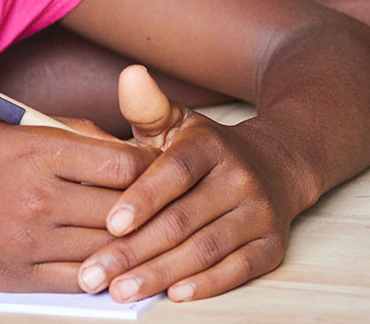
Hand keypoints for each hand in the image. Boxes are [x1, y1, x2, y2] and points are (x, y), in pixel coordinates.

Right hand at [0, 115, 154, 291]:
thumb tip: (112, 144)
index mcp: (36, 150)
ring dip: (131, 243)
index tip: (157, 166)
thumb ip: (64, 132)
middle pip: (121, 208)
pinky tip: (116, 266)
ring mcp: (29, 241)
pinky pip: (79, 281)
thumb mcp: (6, 125)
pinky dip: (104, 274)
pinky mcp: (18, 276)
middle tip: (167, 202)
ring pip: (106, 248)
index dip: (149, 167)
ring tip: (150, 235)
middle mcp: (38, 196)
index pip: (120, 163)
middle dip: (149, 205)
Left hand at [77, 66, 295, 302]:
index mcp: (209, 144)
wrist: (274, 164)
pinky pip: (238, 270)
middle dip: (135, 250)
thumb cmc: (203, 148)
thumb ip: (147, 106)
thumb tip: (130, 74)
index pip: (174, 173)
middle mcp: (240, 177)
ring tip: (121, 291)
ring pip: (205, 249)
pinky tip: (173, 295)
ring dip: (160, 274)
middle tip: (95, 273)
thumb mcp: (175, 121)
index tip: (111, 223)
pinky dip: (205, 286)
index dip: (143, 199)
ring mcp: (260, 213)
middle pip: (183, 219)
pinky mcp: (273, 247)